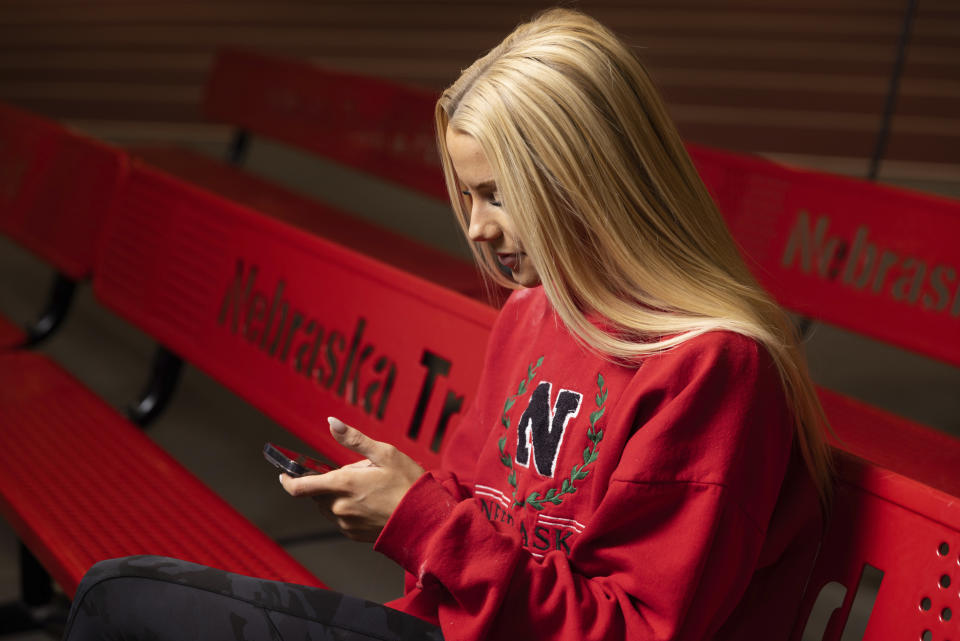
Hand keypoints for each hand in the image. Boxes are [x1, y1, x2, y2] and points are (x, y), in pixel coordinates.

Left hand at [279, 417, 424, 541]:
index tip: (283, 474)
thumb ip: (354, 439)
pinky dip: (347, 508)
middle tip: (356, 473)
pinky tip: (370, 503)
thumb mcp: (385, 453)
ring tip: (367, 489)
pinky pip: (341, 519)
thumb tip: (331, 422)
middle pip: (316, 494)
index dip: (287, 480)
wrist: (425, 521)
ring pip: (328, 506)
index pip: (299, 487)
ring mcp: (346, 523)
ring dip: (336, 496)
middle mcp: (339, 507)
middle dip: (327, 482)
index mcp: (342, 485)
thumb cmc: (408, 484)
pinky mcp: (354, 534)